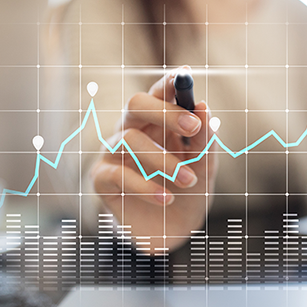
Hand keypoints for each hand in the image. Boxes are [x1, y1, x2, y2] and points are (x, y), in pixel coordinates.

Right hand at [90, 67, 217, 251]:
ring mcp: (113, 153)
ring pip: (129, 139)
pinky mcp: (102, 178)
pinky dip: (146, 187)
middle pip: (135, 105)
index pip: (159, 94)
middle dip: (165, 113)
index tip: (185, 77)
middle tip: (193, 127)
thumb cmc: (188, 190)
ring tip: (189, 180)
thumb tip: (203, 106)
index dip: (169, 83)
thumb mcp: (204, 166)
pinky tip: (168, 199)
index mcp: (158, 123)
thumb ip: (204, 140)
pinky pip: (119, 174)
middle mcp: (132, 131)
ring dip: (163, 160)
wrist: (172, 229)